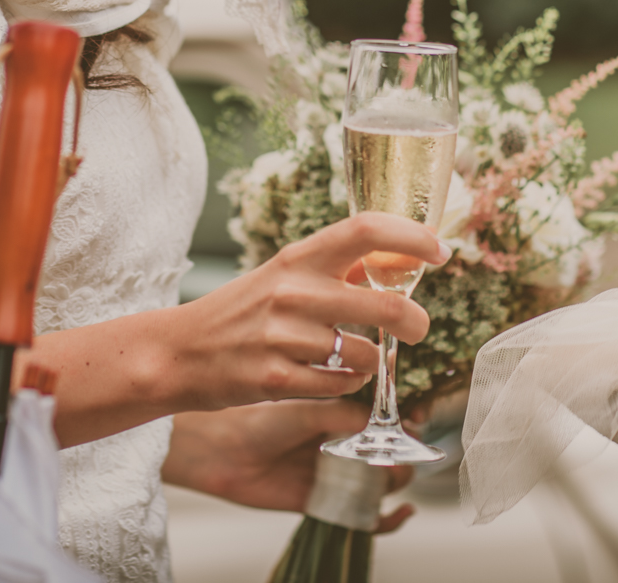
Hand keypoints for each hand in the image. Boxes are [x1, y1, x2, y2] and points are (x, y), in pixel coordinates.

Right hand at [155, 212, 445, 412]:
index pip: (366, 230)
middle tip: (419, 328)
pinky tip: (329, 377)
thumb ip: (332, 268)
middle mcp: (293, 292)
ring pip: (368, 355)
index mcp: (297, 258)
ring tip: (352, 359)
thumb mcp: (281, 276)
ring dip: (372, 361)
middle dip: (416, 321)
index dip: (412, 237)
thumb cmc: (238, 313)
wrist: (178, 353)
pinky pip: (342, 387)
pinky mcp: (277, 380)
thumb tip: (393, 260)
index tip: (439, 250)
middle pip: (387, 303)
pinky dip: (346, 385)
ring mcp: (284, 337)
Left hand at [164, 401, 415, 532]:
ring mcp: (338, 474)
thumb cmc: (258, 421)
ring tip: (387, 474)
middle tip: (401, 452)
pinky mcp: (329, 503)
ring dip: (396, 482)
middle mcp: (343, 444)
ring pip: (385, 484)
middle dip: (404, 454)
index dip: (404, 421)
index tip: (414, 420)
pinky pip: (367, 516)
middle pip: (393, 453)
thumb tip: (381, 420)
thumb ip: (344, 415)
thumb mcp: (306, 409)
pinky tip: (402, 512)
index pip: (386, 419)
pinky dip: (390, 519)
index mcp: (340, 414)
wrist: (223, 453)